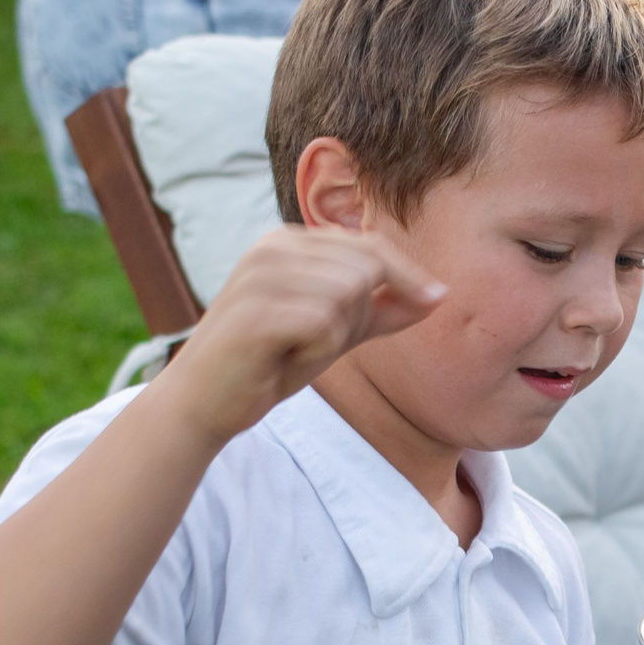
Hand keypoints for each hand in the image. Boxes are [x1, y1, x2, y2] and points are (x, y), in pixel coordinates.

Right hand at [159, 225, 445, 444]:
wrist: (203, 402)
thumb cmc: (270, 363)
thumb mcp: (334, 332)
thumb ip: (381, 310)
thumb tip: (439, 295)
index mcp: (288, 241)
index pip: (370, 246)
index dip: (408, 275)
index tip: (437, 299)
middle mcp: (272, 246)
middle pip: (364, 269)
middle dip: (359, 315)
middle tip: (317, 344)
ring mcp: (260, 273)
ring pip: (348, 294)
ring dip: (336, 335)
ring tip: (297, 349)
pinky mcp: (254, 308)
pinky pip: (323, 324)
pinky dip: (317, 351)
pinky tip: (284, 359)